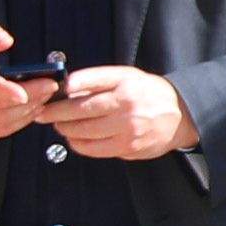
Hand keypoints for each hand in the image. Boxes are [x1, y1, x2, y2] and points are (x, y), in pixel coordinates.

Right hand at [0, 20, 46, 143]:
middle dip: (29, 96)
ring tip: (46, 96)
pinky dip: (20, 121)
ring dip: (28, 110)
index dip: (3, 90)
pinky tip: (34, 109)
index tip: (23, 93)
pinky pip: (0, 130)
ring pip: (1, 120)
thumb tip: (7, 41)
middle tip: (51, 86)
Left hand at [42, 65, 196, 160]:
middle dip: (56, 115)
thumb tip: (66, 87)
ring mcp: (128, 131)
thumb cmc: (149, 93)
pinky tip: (75, 139)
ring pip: (83, 134)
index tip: (45, 99)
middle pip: (79, 114)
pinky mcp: (128, 148)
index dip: (60, 98)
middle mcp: (127, 109)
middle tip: (44, 115)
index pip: (84, 91)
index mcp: (125, 87)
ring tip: (60, 126)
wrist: (180, 115)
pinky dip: (79, 144)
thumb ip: (96, 78)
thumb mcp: (126, 75)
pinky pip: (94, 150)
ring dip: (66, 130)